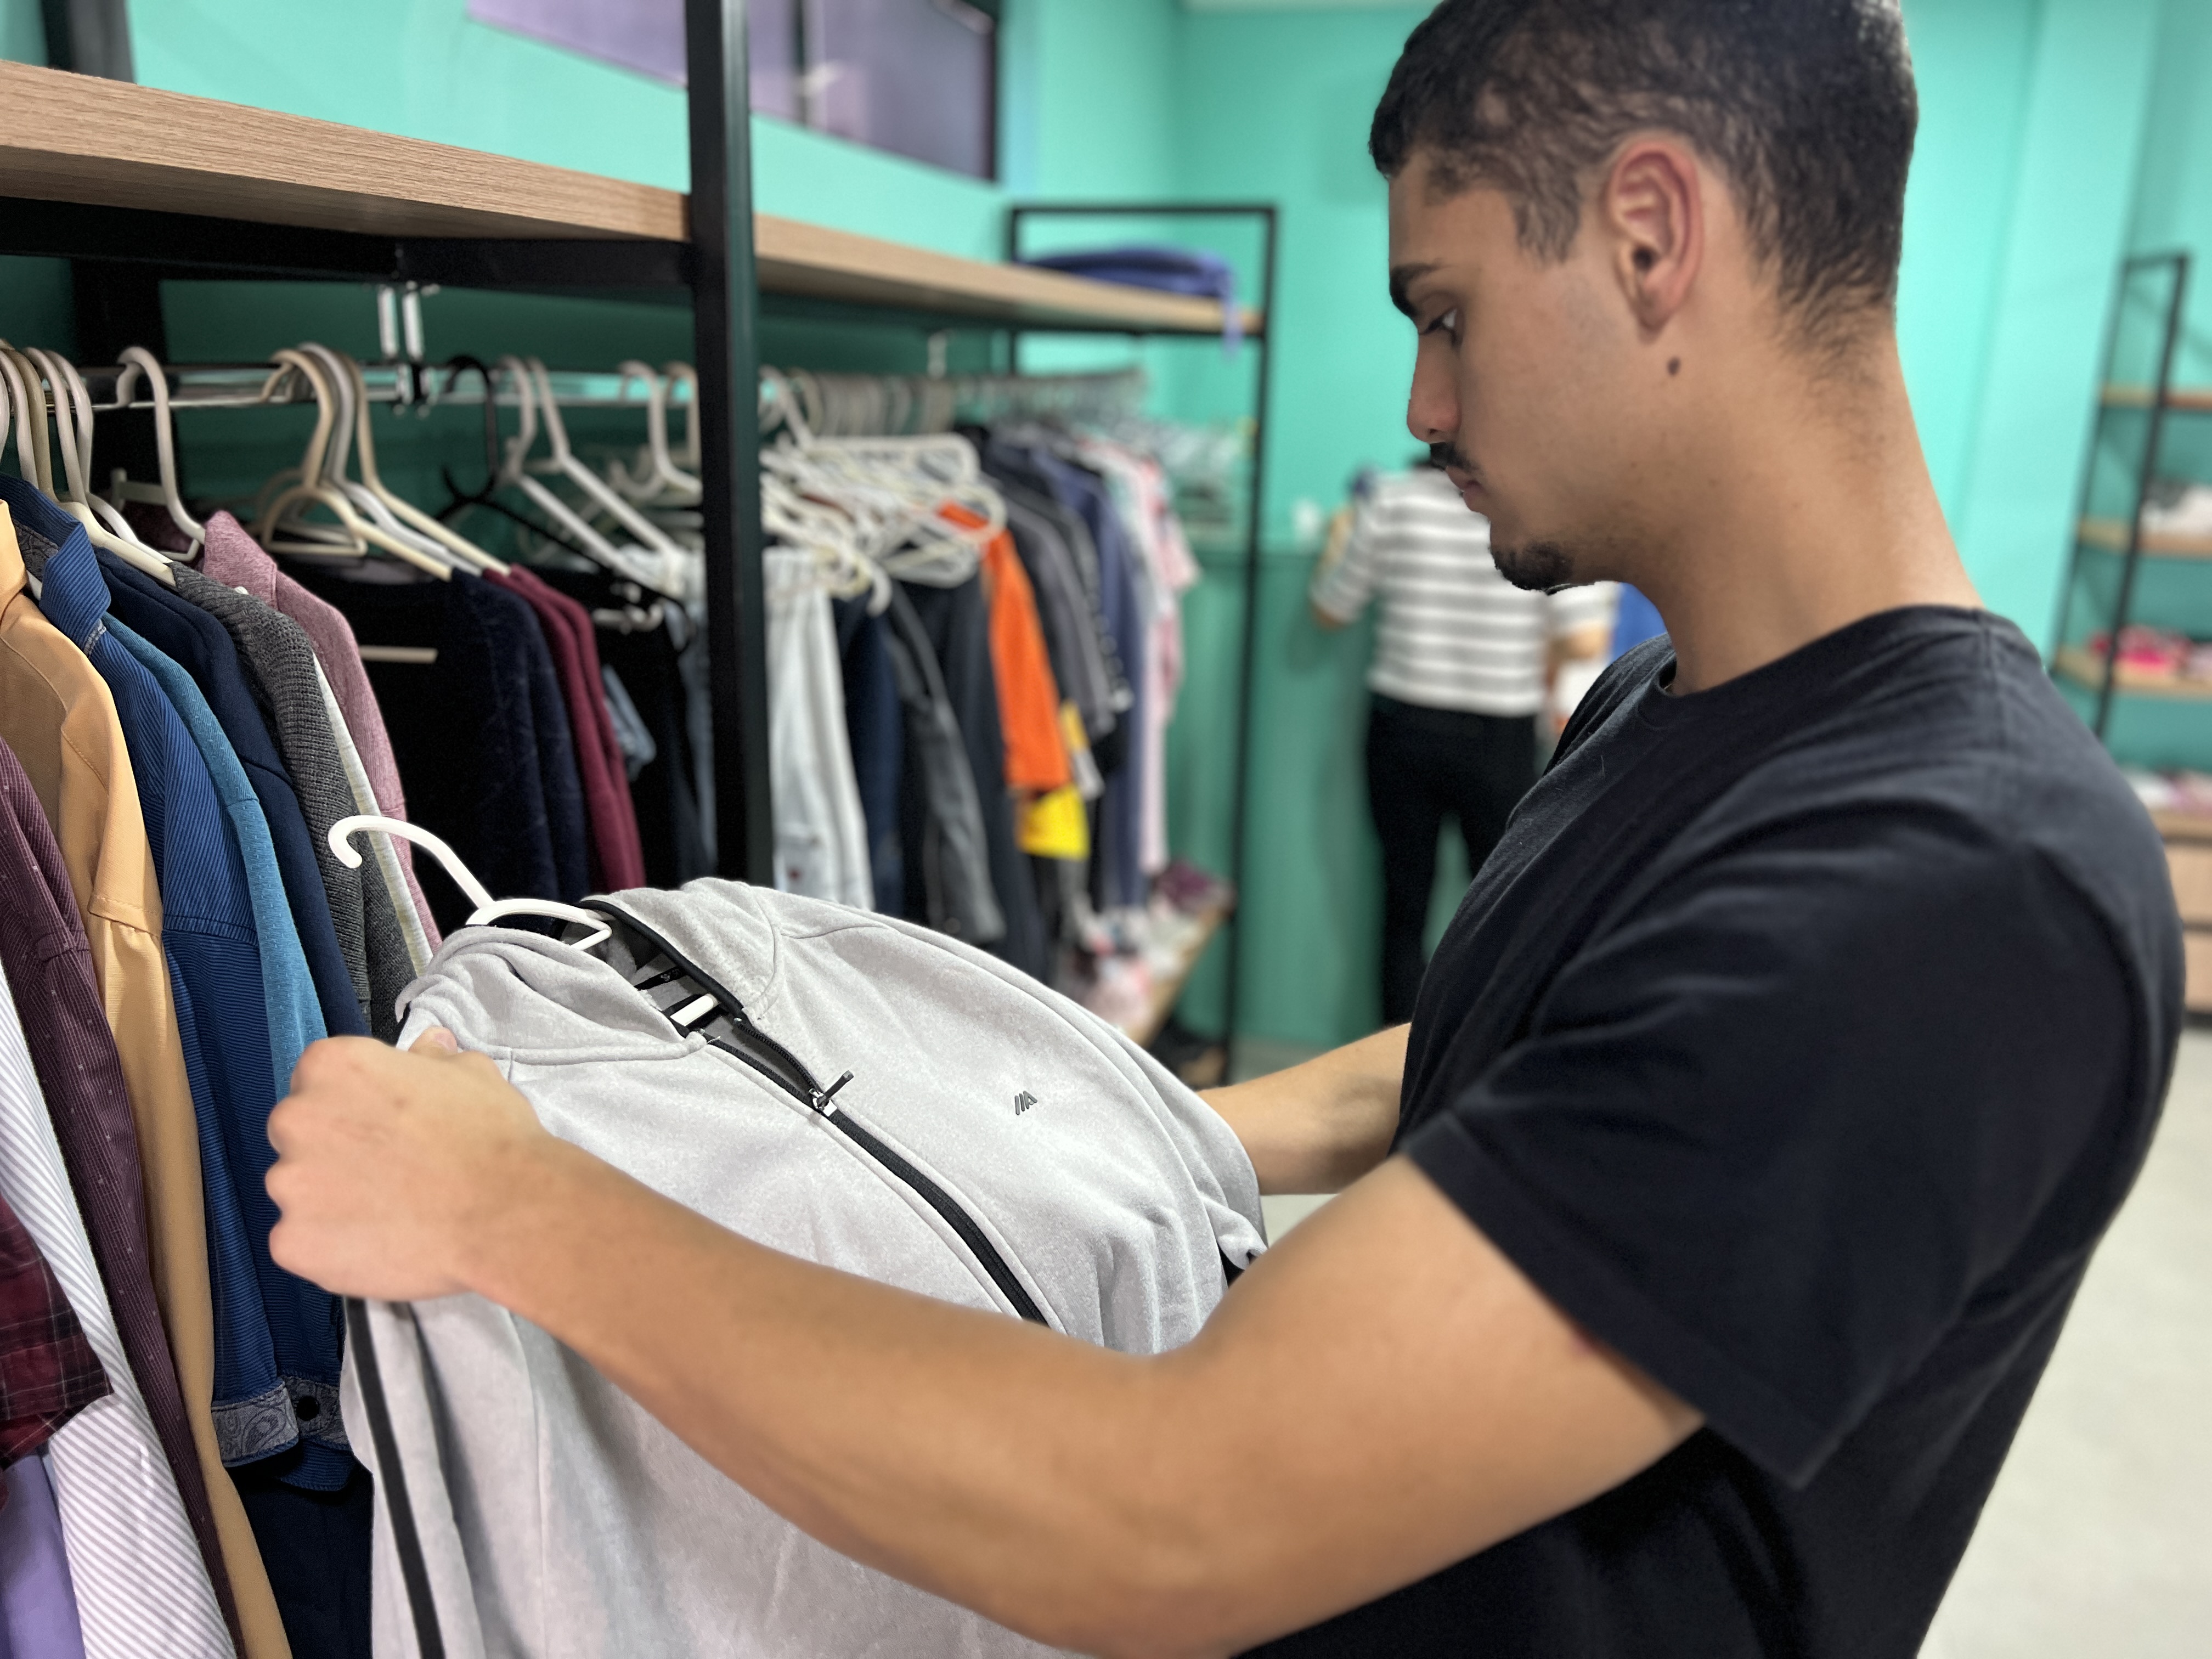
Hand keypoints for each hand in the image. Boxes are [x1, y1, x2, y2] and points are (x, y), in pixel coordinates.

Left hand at [267, 1028, 554, 1301]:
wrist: (506, 1212)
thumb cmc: (491, 1136)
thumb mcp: (470, 1074)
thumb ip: (432, 1059)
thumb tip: (429, 1048)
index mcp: (331, 1066)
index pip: (320, 1080)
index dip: (355, 1104)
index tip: (386, 1125)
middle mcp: (294, 1119)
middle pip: (300, 1134)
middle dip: (335, 1150)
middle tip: (390, 1171)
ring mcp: (288, 1186)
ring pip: (299, 1191)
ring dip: (332, 1200)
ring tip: (392, 1214)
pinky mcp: (291, 1243)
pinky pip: (301, 1243)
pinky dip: (332, 1247)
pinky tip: (381, 1245)